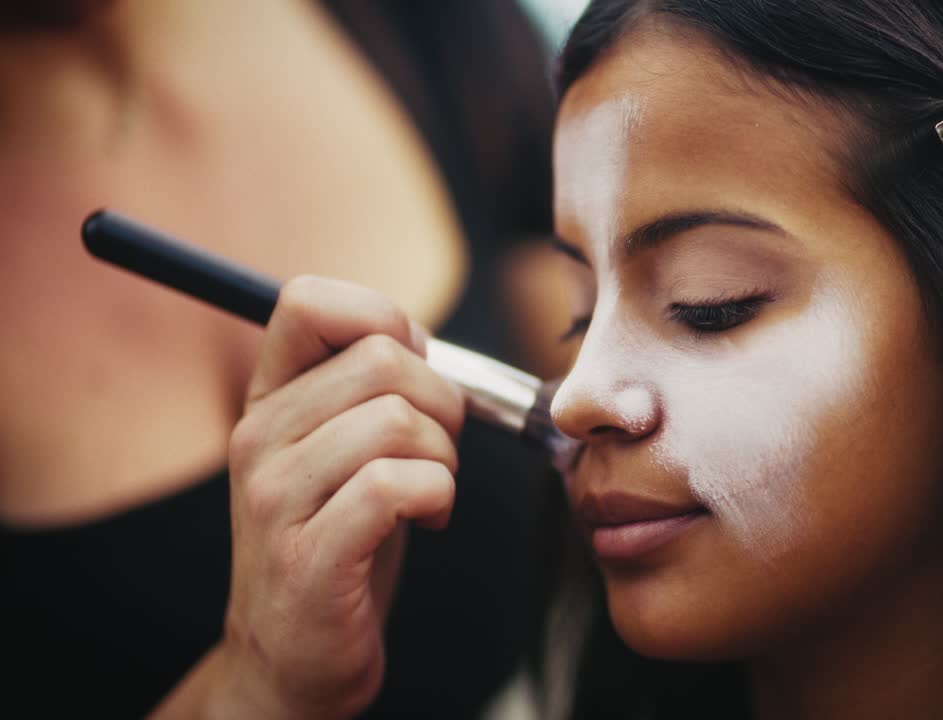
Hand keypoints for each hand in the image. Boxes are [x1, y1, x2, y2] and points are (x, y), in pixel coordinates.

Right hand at [217, 276, 464, 717]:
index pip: (307, 301)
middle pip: (382, 359)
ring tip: (431, 490)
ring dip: (444, 457)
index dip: (381, 317)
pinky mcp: (310, 556)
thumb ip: (364, 386)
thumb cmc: (340, 538)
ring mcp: (278, 499)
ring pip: (398, 421)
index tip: (411, 371)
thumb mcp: (342, 447)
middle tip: (438, 449)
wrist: (295, 654)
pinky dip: (438, 496)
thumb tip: (413, 335)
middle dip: (442, 401)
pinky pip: (397, 485)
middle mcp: (260, 439)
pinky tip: (428, 519)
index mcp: (269, 400)